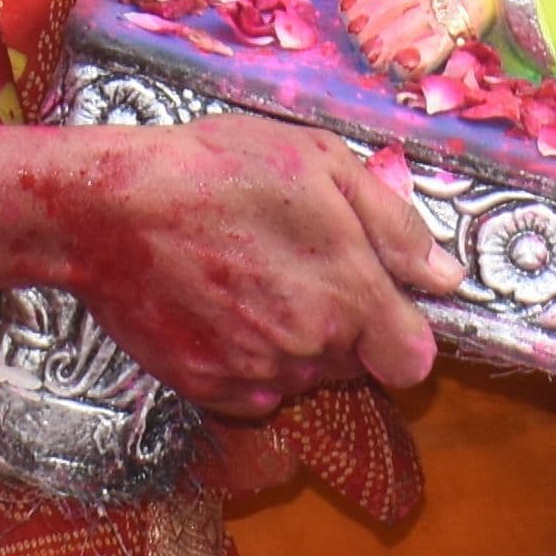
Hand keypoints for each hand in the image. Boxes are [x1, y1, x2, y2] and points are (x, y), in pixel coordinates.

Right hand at [33, 112, 457, 417]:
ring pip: (302, 376)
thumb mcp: (323, 164)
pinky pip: (252, 390)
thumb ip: (395, 227)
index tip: (377, 298)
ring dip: (293, 341)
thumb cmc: (219, 171)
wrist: (109, 209)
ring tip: (249, 275)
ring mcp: (256, 377)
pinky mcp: (207, 391)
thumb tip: (446, 278)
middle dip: (342, 325)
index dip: (400, 330)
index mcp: (350, 298)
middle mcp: (309, 352)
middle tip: (296, 263)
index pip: (413, 361)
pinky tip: (219, 306)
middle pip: (353, 364)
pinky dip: (246, 359)